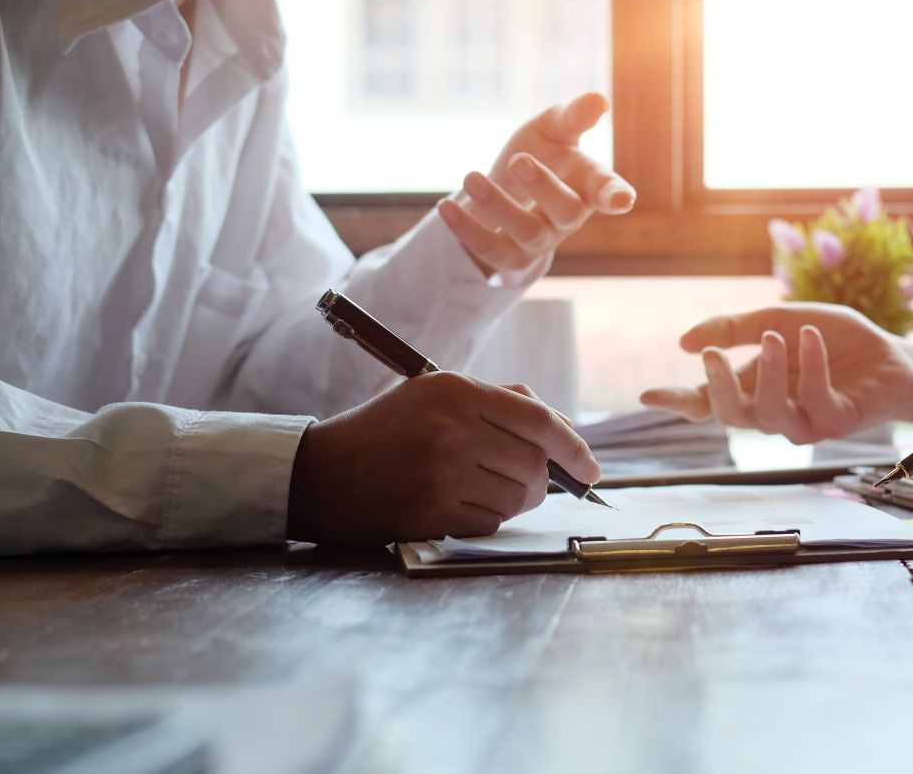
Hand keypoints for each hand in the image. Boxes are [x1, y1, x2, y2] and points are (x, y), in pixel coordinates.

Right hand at [286, 372, 598, 544]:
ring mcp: (439, 473)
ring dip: (517, 500)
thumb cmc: (387, 431)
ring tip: (488, 488)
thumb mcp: (435, 394)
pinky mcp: (429, 512)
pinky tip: (461, 503)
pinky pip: (490, 521)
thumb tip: (563, 427)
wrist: (320, 474)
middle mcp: (450, 428)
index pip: (538, 420)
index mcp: (454, 390)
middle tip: (531, 481)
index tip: (592, 468)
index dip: (575, 447)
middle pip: (534, 464)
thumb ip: (499, 401)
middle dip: (544, 479)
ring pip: (518, 497)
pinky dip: (489, 517)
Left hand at [437, 92, 636, 276]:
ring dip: (499, 206)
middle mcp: (568, 217)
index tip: (621, 201)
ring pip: (528, 232)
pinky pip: (491, 251)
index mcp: (586, 184)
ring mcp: (541, 240)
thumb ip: (573, 116)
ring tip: (470, 177)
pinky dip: (467, 230)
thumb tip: (598, 100)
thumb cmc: (539, 152)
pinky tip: (445, 206)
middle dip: (544, 188)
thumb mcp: (552, 128)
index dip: (615, 196)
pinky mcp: (509, 257)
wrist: (503, 186)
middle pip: (567, 212)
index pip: (607, 191)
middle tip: (518, 160)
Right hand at [639, 303, 912, 443]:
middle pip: (730, 415)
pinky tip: (808, 337)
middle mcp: (771, 410)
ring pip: (768, 413)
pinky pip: (816, 401)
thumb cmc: (835, 341)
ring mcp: (803, 421)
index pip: (706, 402)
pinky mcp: (836, 422)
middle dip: (717, 386)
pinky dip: (810, 366)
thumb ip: (734, 328)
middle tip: (711, 353)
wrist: (891, 355)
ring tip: (775, 337)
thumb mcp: (778, 319)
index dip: (677, 402)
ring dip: (768, 373)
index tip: (647, 396)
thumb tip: (684, 342)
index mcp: (752, 387)